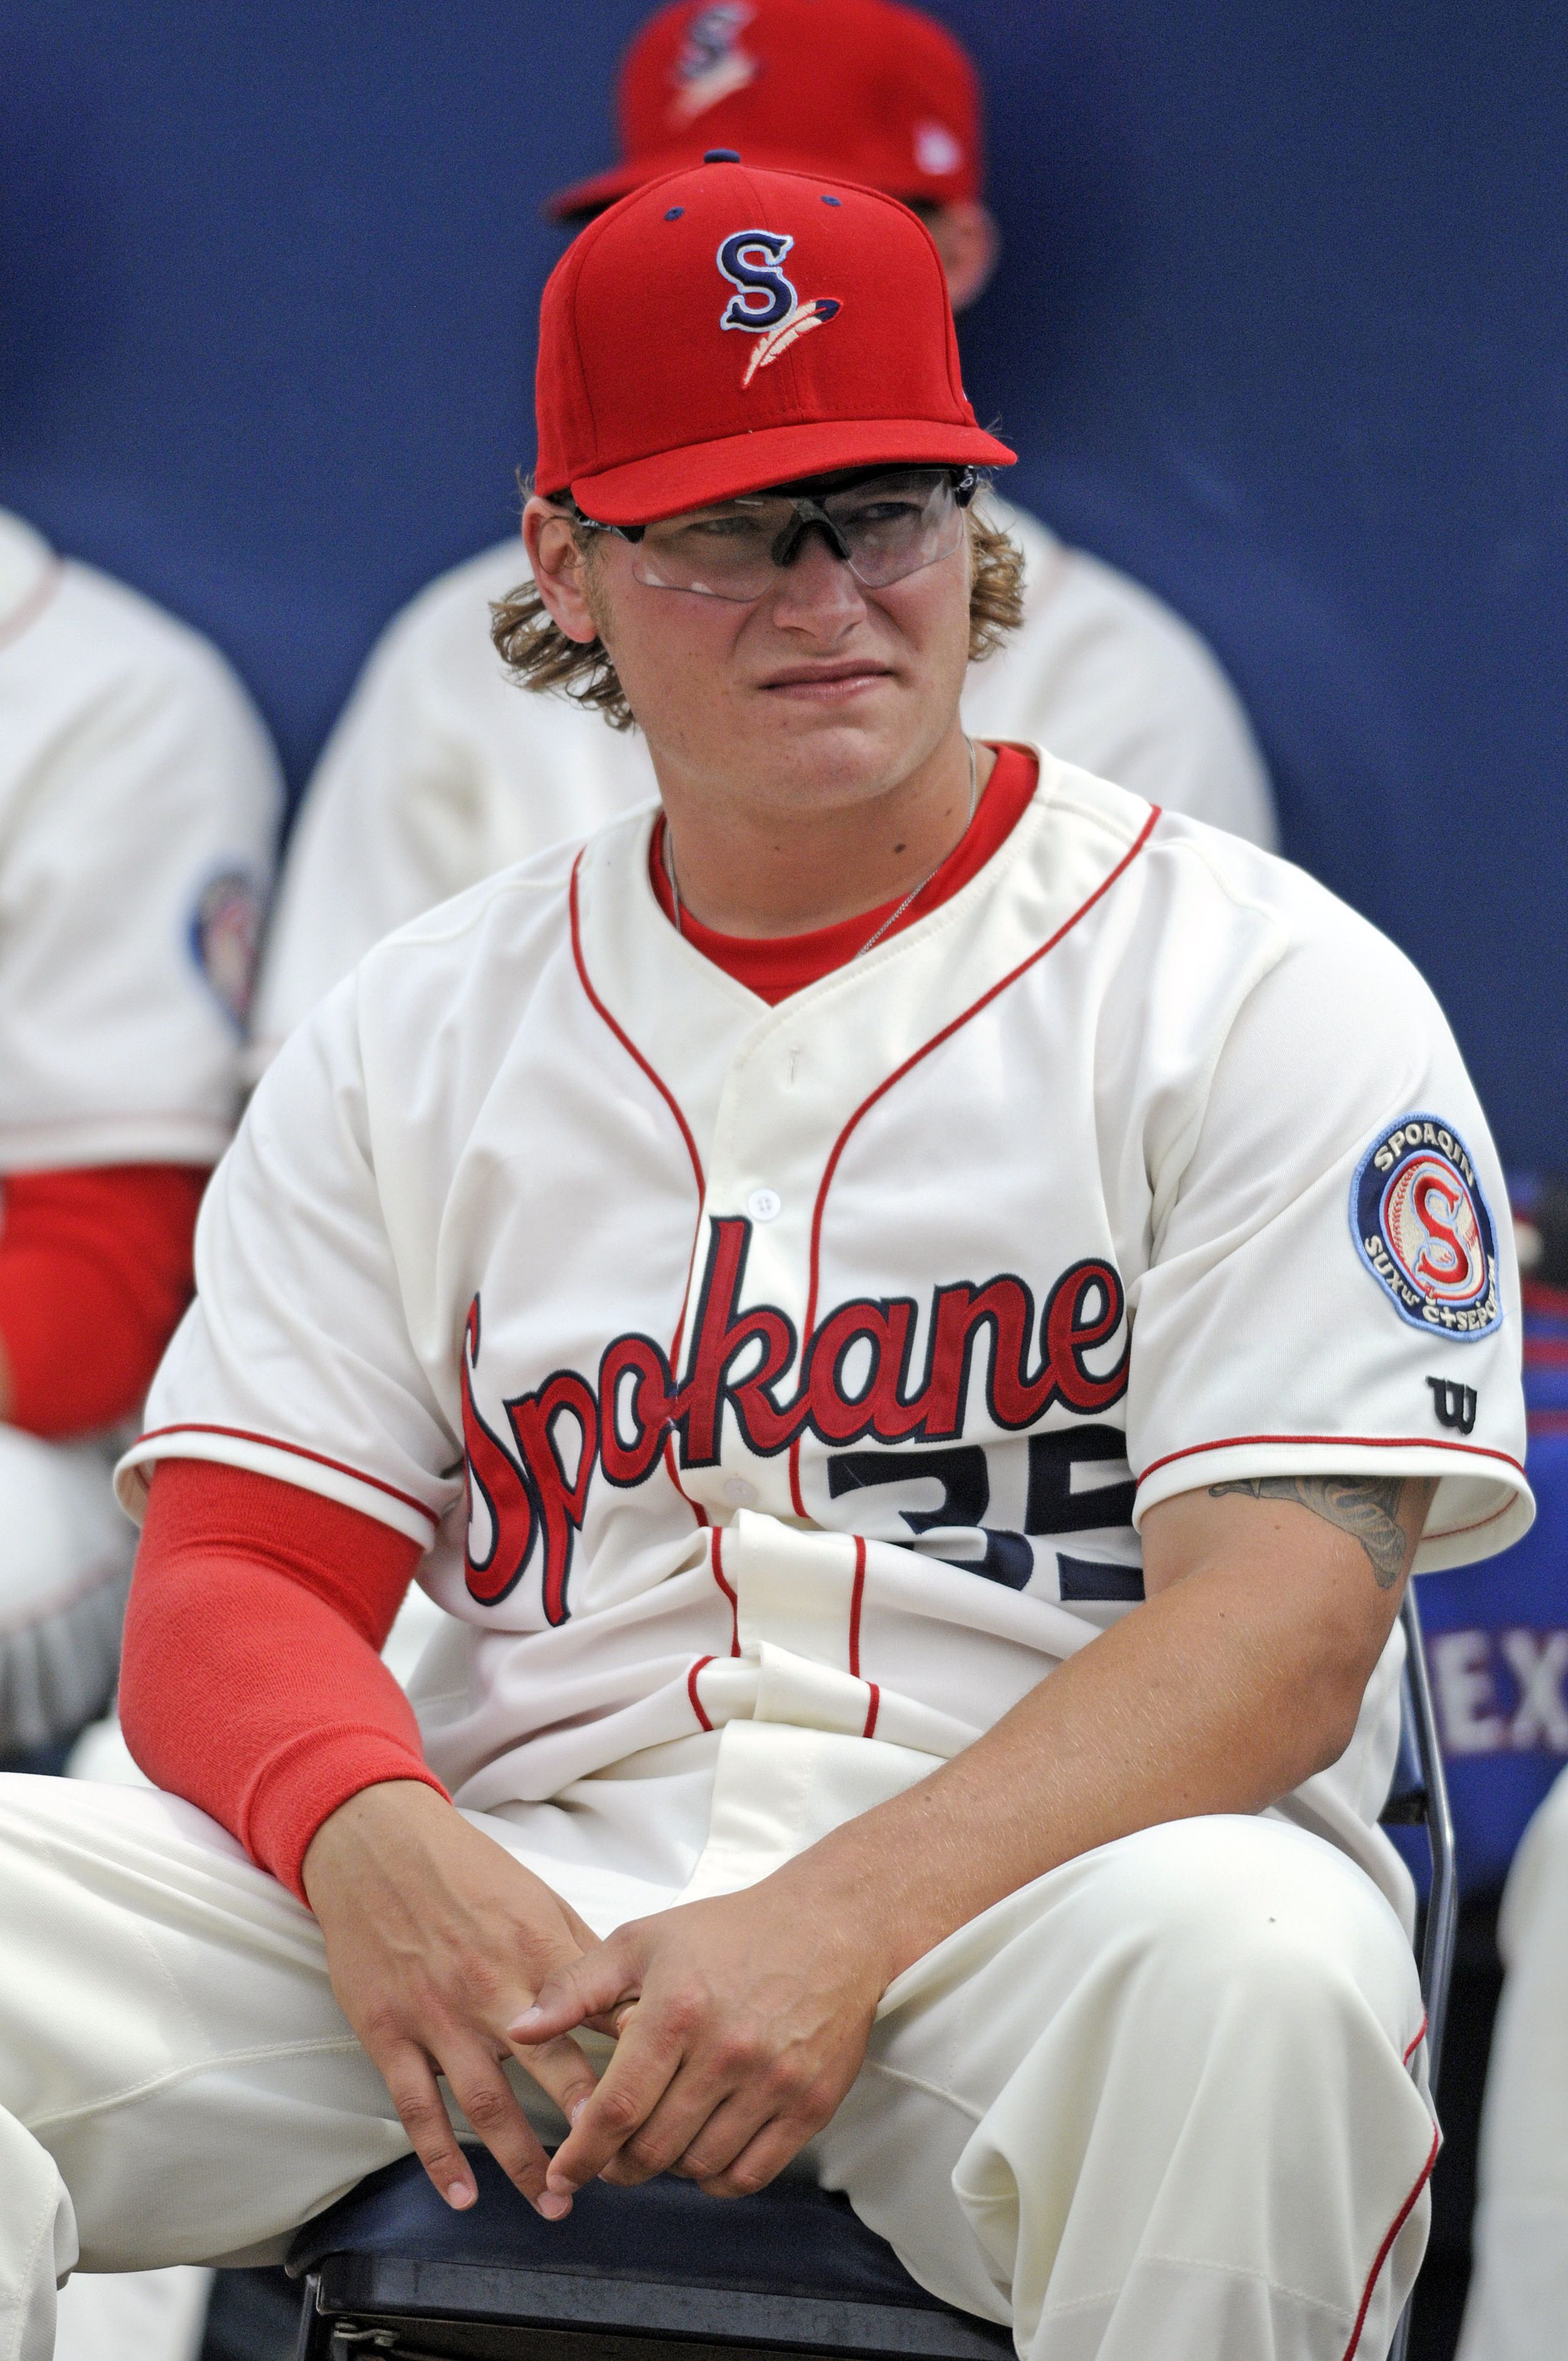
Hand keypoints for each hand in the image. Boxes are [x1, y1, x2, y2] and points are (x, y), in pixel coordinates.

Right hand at [302, 1780, 602, 2216]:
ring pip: (485, 2104)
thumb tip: (632, 2001)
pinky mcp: (388, 2031)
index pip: (595, 2018)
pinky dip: (439, 2158)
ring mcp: (436, 2013)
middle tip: (615, 2175)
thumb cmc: (466, 1871)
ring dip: (521, 2162)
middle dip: (586, 2129)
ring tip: (553, 2203)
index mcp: (536, 1948)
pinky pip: (416, 2108)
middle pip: (549, 2069)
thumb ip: (580, 1955)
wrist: (377, 1844)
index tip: (662, 2105)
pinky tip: (463, 2196)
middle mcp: (490, 1986)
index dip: (631, 2062)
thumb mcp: (537, 1899)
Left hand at [510, 1859, 890, 2203]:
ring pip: (699, 2165)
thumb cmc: (730, 1932)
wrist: (829, 1927)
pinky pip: (751, 2174)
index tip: (561, 2173)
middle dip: (617, 2166)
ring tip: (657, 2144)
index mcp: (678, 2010)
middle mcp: (727, 2051)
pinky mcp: (810, 2103)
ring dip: (667, 2169)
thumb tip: (519, 2027)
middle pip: (654, 2148)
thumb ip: (576, 1986)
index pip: (617, 2108)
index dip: (581, 2153)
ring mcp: (773, 2081)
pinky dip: (717, 2179)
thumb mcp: (644, 1940)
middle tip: (607, 2160)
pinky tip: (703, 2156)